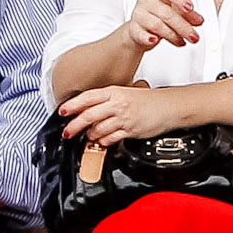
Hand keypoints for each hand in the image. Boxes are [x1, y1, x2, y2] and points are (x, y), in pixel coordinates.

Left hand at [58, 82, 173, 144]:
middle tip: (67, 132)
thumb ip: (109, 101)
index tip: (62, 111)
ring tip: (88, 137)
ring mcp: (124, 117)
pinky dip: (103, 142)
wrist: (170, 106)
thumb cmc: (150, 100)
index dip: (73, 104)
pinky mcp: (131, 130)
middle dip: (74, 125)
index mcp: (116, 91)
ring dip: (90, 135)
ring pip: (98, 129)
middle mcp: (118, 103)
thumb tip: (90, 110)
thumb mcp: (127, 93)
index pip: (88, 97)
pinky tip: (102, 141)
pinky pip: (110, 138)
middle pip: (89, 115)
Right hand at [121, 0, 203, 51]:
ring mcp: (138, 15)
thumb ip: (187, 15)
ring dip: (173, 35)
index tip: (190, 8)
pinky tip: (155, 41)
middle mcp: (146, 1)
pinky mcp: (133, 29)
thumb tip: (198, 20)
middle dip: (183, 26)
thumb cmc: (158, 17)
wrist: (140, 29)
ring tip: (182, 41)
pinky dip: (148, 38)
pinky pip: (141, 34)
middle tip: (193, 36)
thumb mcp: (174, 12)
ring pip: (157, 25)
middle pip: (167, 13)